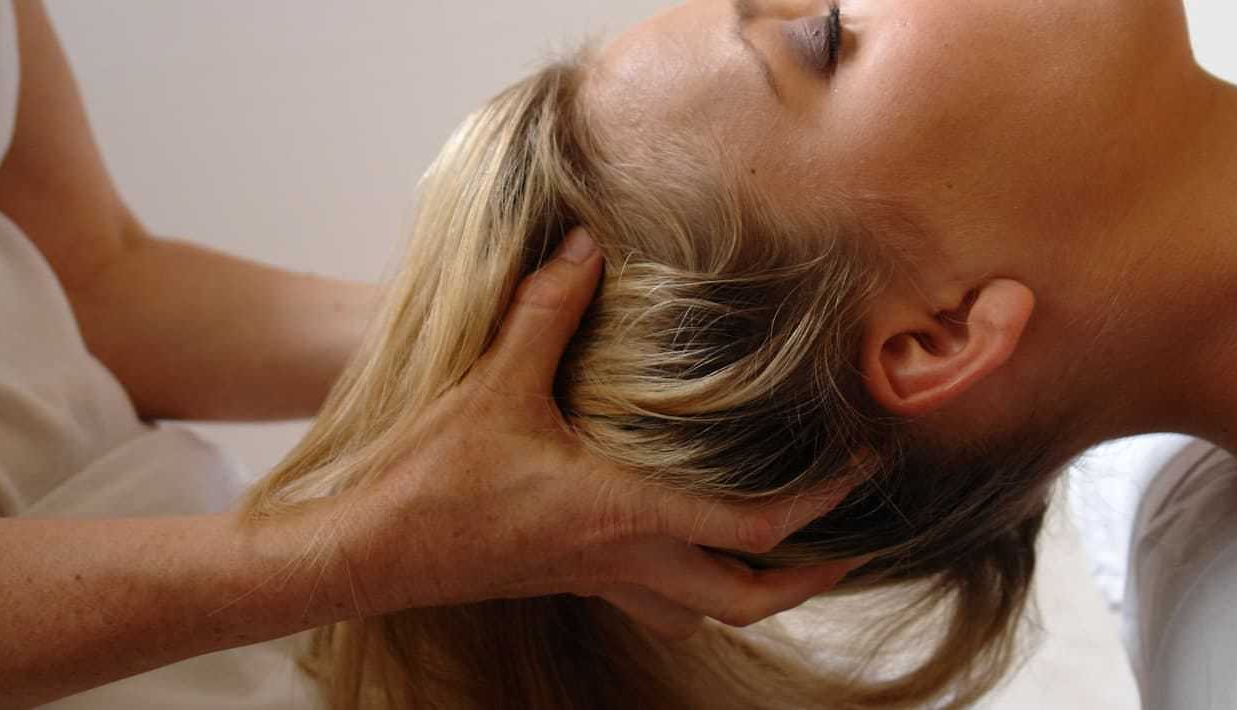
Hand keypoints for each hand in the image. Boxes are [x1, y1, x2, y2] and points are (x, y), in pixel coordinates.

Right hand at [341, 228, 861, 638]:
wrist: (370, 553)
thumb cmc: (430, 480)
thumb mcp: (493, 385)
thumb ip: (544, 311)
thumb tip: (584, 244)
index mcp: (625, 513)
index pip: (757, 525)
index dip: (824, 500)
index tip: (865, 465)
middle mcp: (626, 557)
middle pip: (749, 598)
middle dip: (811, 576)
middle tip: (853, 544)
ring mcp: (601, 578)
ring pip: (707, 612)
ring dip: (758, 591)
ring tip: (790, 555)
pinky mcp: (574, 580)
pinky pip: (661, 601)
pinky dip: (699, 587)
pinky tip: (694, 550)